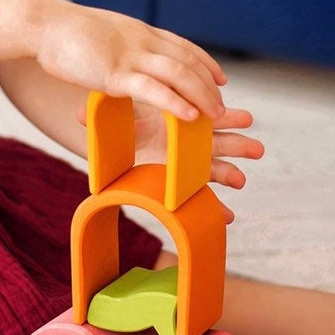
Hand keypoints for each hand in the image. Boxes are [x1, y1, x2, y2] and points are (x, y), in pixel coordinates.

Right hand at [36, 0, 225, 122]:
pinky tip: (190, 116)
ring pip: (178, 75)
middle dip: (209, 85)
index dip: (205, 63)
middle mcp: (141, 40)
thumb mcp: (103, 34)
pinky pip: (153, 90)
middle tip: (222, 106)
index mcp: (139, 31)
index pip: (183, 46)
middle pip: (187, 62)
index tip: (220, 78)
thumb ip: (120, 44)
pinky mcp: (114, 74)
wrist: (42, 24)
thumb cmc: (64, 32)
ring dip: (201, 95)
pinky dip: (175, 103)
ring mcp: (129, 56)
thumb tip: (123, 54)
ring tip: (216, 115)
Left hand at [73, 96, 263, 224]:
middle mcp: (188, 143)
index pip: (207, 117)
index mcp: (179, 122)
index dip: (227, 118)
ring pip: (217, 168)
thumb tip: (77, 115)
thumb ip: (100, 118)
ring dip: (231, 173)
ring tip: (242, 181)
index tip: (246, 119)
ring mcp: (188, 164)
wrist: (117, 146)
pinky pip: (203, 196)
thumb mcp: (114, 123)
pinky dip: (217, 207)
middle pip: (219, 143)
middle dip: (239, 145)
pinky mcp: (183, 182)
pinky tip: (227, 219)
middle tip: (257, 149)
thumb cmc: (123, 129)